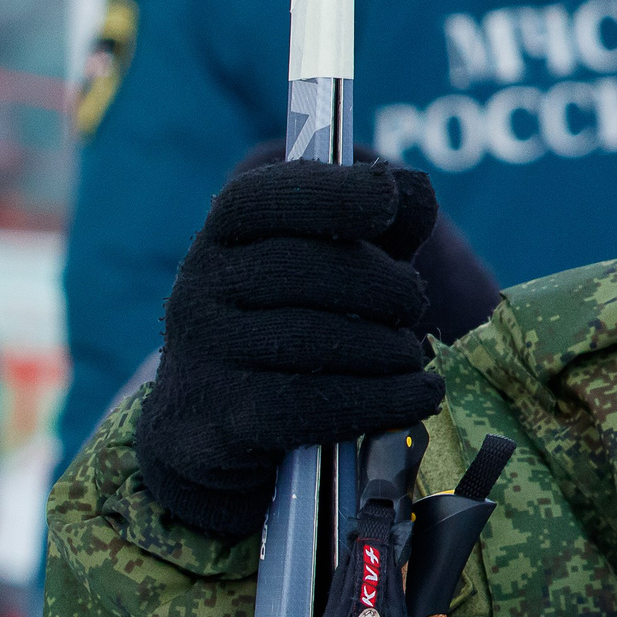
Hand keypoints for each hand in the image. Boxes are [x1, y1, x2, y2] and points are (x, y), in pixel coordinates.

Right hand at [139, 159, 444, 540]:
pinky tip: (419, 396)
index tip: (384, 197)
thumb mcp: (341, 265)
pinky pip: (309, 406)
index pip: (259, 198)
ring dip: (388, 349)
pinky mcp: (216, 423)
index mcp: (224, 237)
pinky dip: (380, 400)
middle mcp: (198, 288)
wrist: (224, 428)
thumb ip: (383, 225)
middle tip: (414, 303)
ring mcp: (199, 358)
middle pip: (304, 268)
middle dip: (383, 285)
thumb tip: (415, 189)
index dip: (327, 192)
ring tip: (411, 356)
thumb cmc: (299, 324)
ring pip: (314, 341)